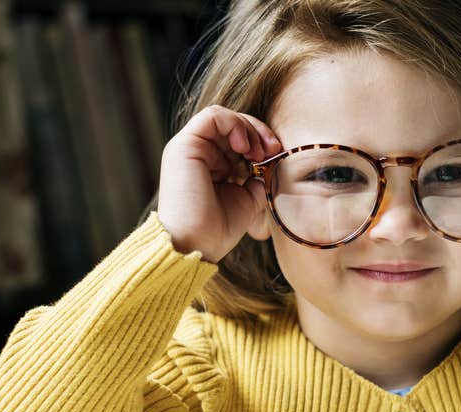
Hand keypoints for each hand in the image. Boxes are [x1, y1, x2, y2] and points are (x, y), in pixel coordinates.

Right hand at [157, 105, 281, 261]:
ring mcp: (190, 148)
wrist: (196, 245)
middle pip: (233, 125)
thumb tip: (271, 164)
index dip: (260, 142)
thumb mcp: (247, 199)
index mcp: (212, 166)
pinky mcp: (184, 145)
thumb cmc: (217, 230)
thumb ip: (257, 179)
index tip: (276, 156)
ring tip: (259, 151)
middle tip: (273, 150)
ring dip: (249, 128)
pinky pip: (212, 116)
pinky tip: (245, 145)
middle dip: (258, 133)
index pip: (238, 139)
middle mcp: (199, 154)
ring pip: (224, 117)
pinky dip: (234, 124)